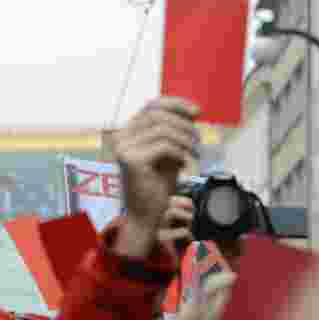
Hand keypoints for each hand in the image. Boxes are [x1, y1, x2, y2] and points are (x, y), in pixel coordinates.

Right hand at [113, 98, 199, 257]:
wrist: (146, 215)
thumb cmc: (157, 185)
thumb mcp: (169, 151)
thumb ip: (175, 131)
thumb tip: (192, 110)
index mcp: (127, 132)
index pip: (151, 105)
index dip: (176, 104)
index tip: (197, 112)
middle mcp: (121, 137)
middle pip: (158, 114)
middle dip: (184, 124)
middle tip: (198, 140)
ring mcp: (124, 148)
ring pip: (163, 129)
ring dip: (185, 140)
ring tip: (193, 155)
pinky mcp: (132, 160)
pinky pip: (165, 145)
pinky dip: (180, 153)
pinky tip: (183, 165)